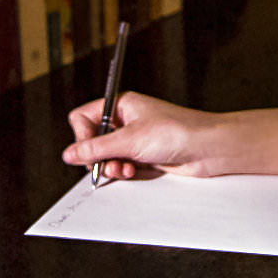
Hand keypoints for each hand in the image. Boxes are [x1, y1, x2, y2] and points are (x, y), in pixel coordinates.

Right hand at [61, 92, 219, 180]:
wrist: (207, 148)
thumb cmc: (176, 131)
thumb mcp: (130, 140)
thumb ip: (96, 148)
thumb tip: (70, 153)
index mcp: (121, 105)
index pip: (84, 118)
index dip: (82, 135)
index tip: (88, 149)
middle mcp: (126, 121)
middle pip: (93, 141)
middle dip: (98, 156)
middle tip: (106, 164)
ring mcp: (134, 140)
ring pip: (107, 157)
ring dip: (111, 166)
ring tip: (123, 169)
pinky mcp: (143, 157)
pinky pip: (121, 167)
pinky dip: (123, 172)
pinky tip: (132, 172)